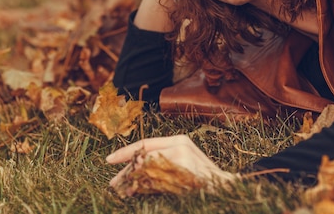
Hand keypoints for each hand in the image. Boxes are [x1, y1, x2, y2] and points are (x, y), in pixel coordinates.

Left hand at [106, 135, 237, 189]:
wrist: (224, 186)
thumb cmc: (202, 176)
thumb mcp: (183, 161)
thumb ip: (163, 159)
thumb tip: (134, 166)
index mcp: (179, 139)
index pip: (146, 143)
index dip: (126, 151)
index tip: (109, 160)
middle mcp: (179, 145)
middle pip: (143, 157)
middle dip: (126, 171)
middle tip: (113, 184)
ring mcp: (182, 157)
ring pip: (146, 169)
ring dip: (132, 182)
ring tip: (122, 191)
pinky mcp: (183, 171)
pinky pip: (156, 180)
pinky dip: (142, 188)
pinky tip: (135, 192)